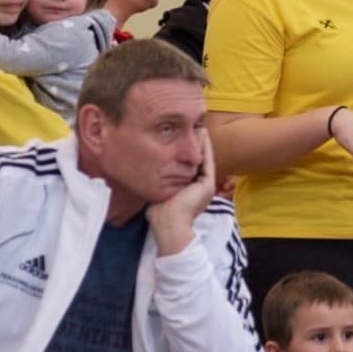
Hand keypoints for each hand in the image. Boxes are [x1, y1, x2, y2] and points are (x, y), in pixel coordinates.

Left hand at [145, 129, 217, 256]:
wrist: (169, 225)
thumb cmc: (159, 213)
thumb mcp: (158, 192)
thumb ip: (158, 182)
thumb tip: (144, 172)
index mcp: (190, 190)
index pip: (190, 166)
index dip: (187, 151)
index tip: (182, 136)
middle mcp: (201, 187)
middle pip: (199, 160)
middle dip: (195, 144)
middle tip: (193, 126)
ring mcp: (206, 185)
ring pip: (204, 158)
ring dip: (202, 142)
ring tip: (199, 126)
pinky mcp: (208, 184)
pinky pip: (207, 160)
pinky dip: (205, 147)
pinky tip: (202, 134)